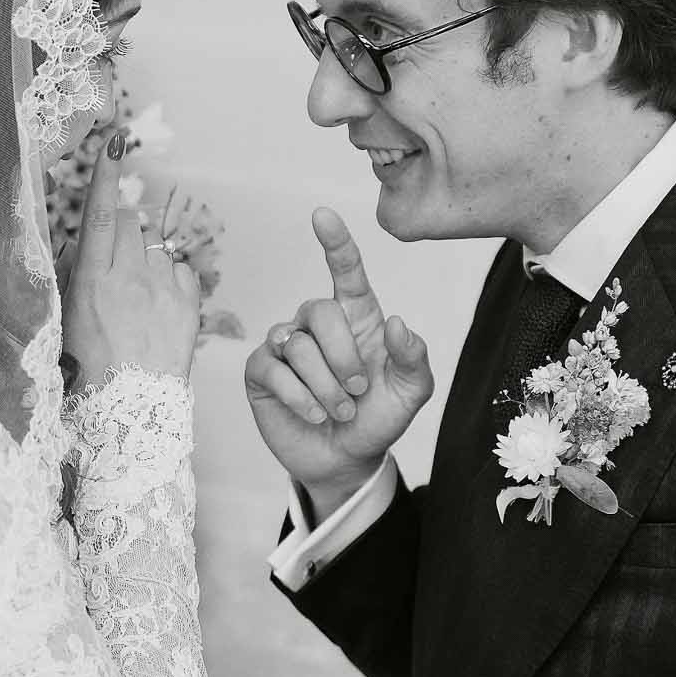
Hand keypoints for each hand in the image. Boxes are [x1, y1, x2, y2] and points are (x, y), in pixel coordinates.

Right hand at [61, 130, 200, 387]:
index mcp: (91, 281)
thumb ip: (74, 276)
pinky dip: (170, 281)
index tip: (113, 140)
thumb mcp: (66, 322)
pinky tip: (159, 308)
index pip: (97, 213)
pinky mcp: (189, 304)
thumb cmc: (90, 372)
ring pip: (154, 246)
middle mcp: (129, 278)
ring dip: (145, 260)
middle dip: (118, 234)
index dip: (104, 174)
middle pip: (127, 223)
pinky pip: (180, 270)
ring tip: (137, 300)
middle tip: (113, 271)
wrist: (133, 413)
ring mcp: (163, 289)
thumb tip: (84, 242)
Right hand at [244, 208, 432, 508]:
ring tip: (340, 411)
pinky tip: (313, 413)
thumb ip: (413, 357)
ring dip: (325, 386)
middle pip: (319, 311)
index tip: (322, 215)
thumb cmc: (378, 418)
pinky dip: (300, 396)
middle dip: (343, 355)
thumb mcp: (411, 392)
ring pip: (297, 345)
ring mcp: (286, 346)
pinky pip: (273, 368)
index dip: (335, 242)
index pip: (344, 271)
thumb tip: (396, 323)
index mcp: (356, 317)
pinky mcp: (261, 372)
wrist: (346, 461)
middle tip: (358, 391)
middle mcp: (317, 324)